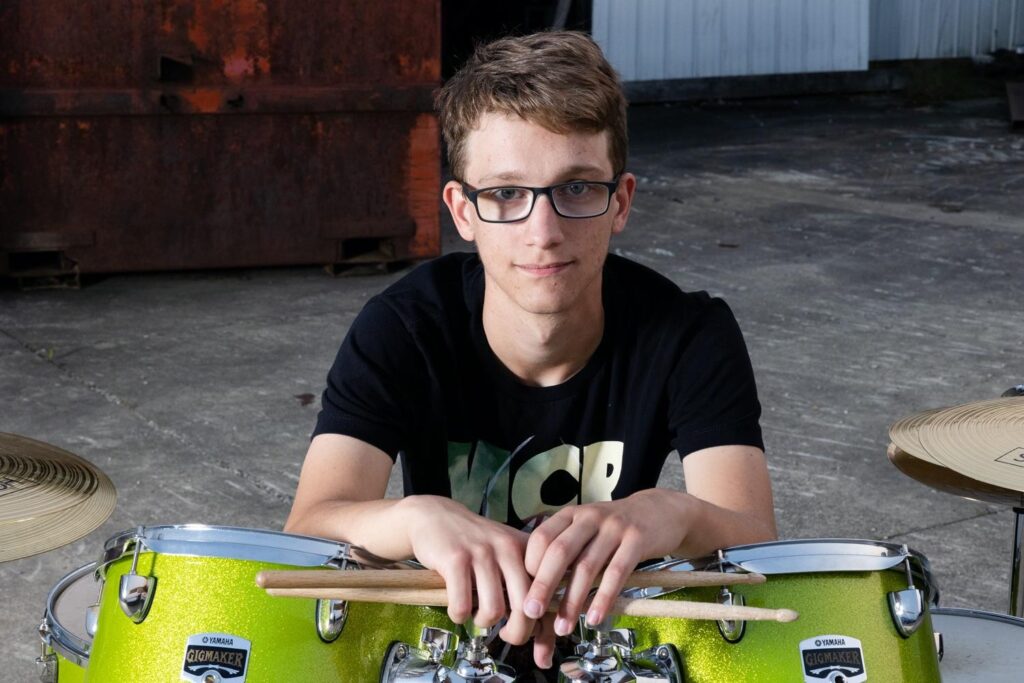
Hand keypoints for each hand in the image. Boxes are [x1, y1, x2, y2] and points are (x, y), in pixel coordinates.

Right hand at [400, 495, 537, 642]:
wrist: (436, 515)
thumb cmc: (474, 543)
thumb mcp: (506, 551)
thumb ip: (524, 579)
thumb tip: (542, 624)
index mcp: (525, 548)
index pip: (544, 592)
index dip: (542, 623)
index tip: (533, 636)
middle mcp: (507, 547)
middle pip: (524, 607)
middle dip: (517, 632)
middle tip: (507, 635)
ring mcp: (481, 552)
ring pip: (493, 610)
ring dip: (483, 621)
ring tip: (476, 614)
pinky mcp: (455, 559)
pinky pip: (462, 605)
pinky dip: (459, 615)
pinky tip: (457, 607)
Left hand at [521, 489, 691, 666]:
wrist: (661, 511)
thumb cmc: (616, 528)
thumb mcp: (588, 529)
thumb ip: (567, 550)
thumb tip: (537, 588)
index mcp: (572, 514)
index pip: (542, 537)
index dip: (529, 565)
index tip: (524, 591)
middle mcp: (590, 516)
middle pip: (559, 551)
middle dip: (543, 584)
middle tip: (531, 612)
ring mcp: (614, 527)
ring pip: (587, 566)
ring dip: (572, 600)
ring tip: (563, 627)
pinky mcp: (637, 539)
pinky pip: (617, 572)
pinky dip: (603, 598)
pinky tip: (595, 618)